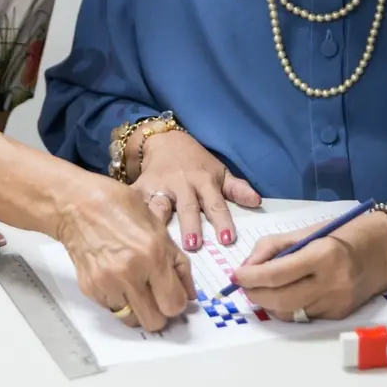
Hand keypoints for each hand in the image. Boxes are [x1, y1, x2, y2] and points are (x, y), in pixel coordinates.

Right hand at [56, 178, 195, 331]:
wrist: (79, 205)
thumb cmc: (120, 208)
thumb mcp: (159, 228)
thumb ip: (178, 263)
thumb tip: (188, 293)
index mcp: (153, 255)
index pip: (174, 304)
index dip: (177, 302)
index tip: (173, 295)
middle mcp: (130, 273)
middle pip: (154, 322)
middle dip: (159, 312)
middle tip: (156, 296)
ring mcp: (108, 283)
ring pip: (132, 320)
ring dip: (137, 309)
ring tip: (135, 287)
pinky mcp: (91, 288)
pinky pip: (112, 309)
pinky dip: (118, 300)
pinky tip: (117, 278)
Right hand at [132, 129, 260, 250]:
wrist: (164, 141)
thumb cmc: (196, 163)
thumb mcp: (218, 172)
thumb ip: (236, 189)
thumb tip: (257, 202)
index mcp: (204, 181)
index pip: (215, 204)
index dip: (222, 221)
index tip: (227, 239)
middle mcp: (182, 183)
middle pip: (187, 207)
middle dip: (190, 225)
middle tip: (193, 244)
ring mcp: (159, 185)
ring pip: (159, 205)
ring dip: (160, 221)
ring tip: (158, 239)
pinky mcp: (139, 187)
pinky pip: (136, 203)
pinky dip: (132, 213)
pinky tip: (130, 228)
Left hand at [230, 209, 386, 320]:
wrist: (382, 250)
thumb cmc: (340, 235)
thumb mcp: (305, 232)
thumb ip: (271, 248)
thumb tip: (246, 269)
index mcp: (322, 255)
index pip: (277, 274)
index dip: (250, 278)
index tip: (235, 276)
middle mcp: (331, 282)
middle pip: (280, 299)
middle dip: (255, 294)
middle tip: (244, 286)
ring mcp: (336, 302)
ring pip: (289, 312)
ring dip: (268, 303)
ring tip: (263, 289)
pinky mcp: (338, 315)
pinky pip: (303, 316)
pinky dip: (288, 307)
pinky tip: (286, 293)